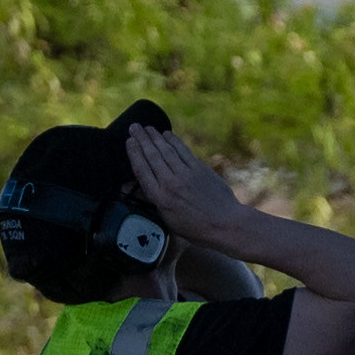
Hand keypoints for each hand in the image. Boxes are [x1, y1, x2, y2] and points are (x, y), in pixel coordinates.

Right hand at [122, 119, 258, 257]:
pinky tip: (167, 134)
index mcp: (160, 198)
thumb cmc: (196, 227)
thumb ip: (153, 201)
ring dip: (155, 137)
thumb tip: (136, 188)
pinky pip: (183, 151)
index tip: (129, 142)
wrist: (225, 224)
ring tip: (147, 128)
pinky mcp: (200, 169)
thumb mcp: (168, 219)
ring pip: (166, 150)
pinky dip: (174, 141)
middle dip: (141, 140)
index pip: (142, 170)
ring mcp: (186, 174)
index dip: (134, 153)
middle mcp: (171, 183)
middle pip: (152, 156)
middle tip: (134, 127)